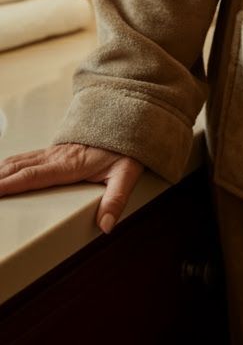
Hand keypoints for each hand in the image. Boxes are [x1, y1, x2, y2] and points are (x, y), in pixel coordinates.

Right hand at [0, 143, 144, 233]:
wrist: (127, 119)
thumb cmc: (125, 147)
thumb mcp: (127, 173)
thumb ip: (116, 199)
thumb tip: (106, 225)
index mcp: (69, 165)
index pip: (33, 176)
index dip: (10, 185)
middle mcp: (56, 156)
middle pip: (18, 168)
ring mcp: (53, 152)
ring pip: (18, 161)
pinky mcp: (53, 151)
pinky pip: (24, 158)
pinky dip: (7, 165)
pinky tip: (0, 172)